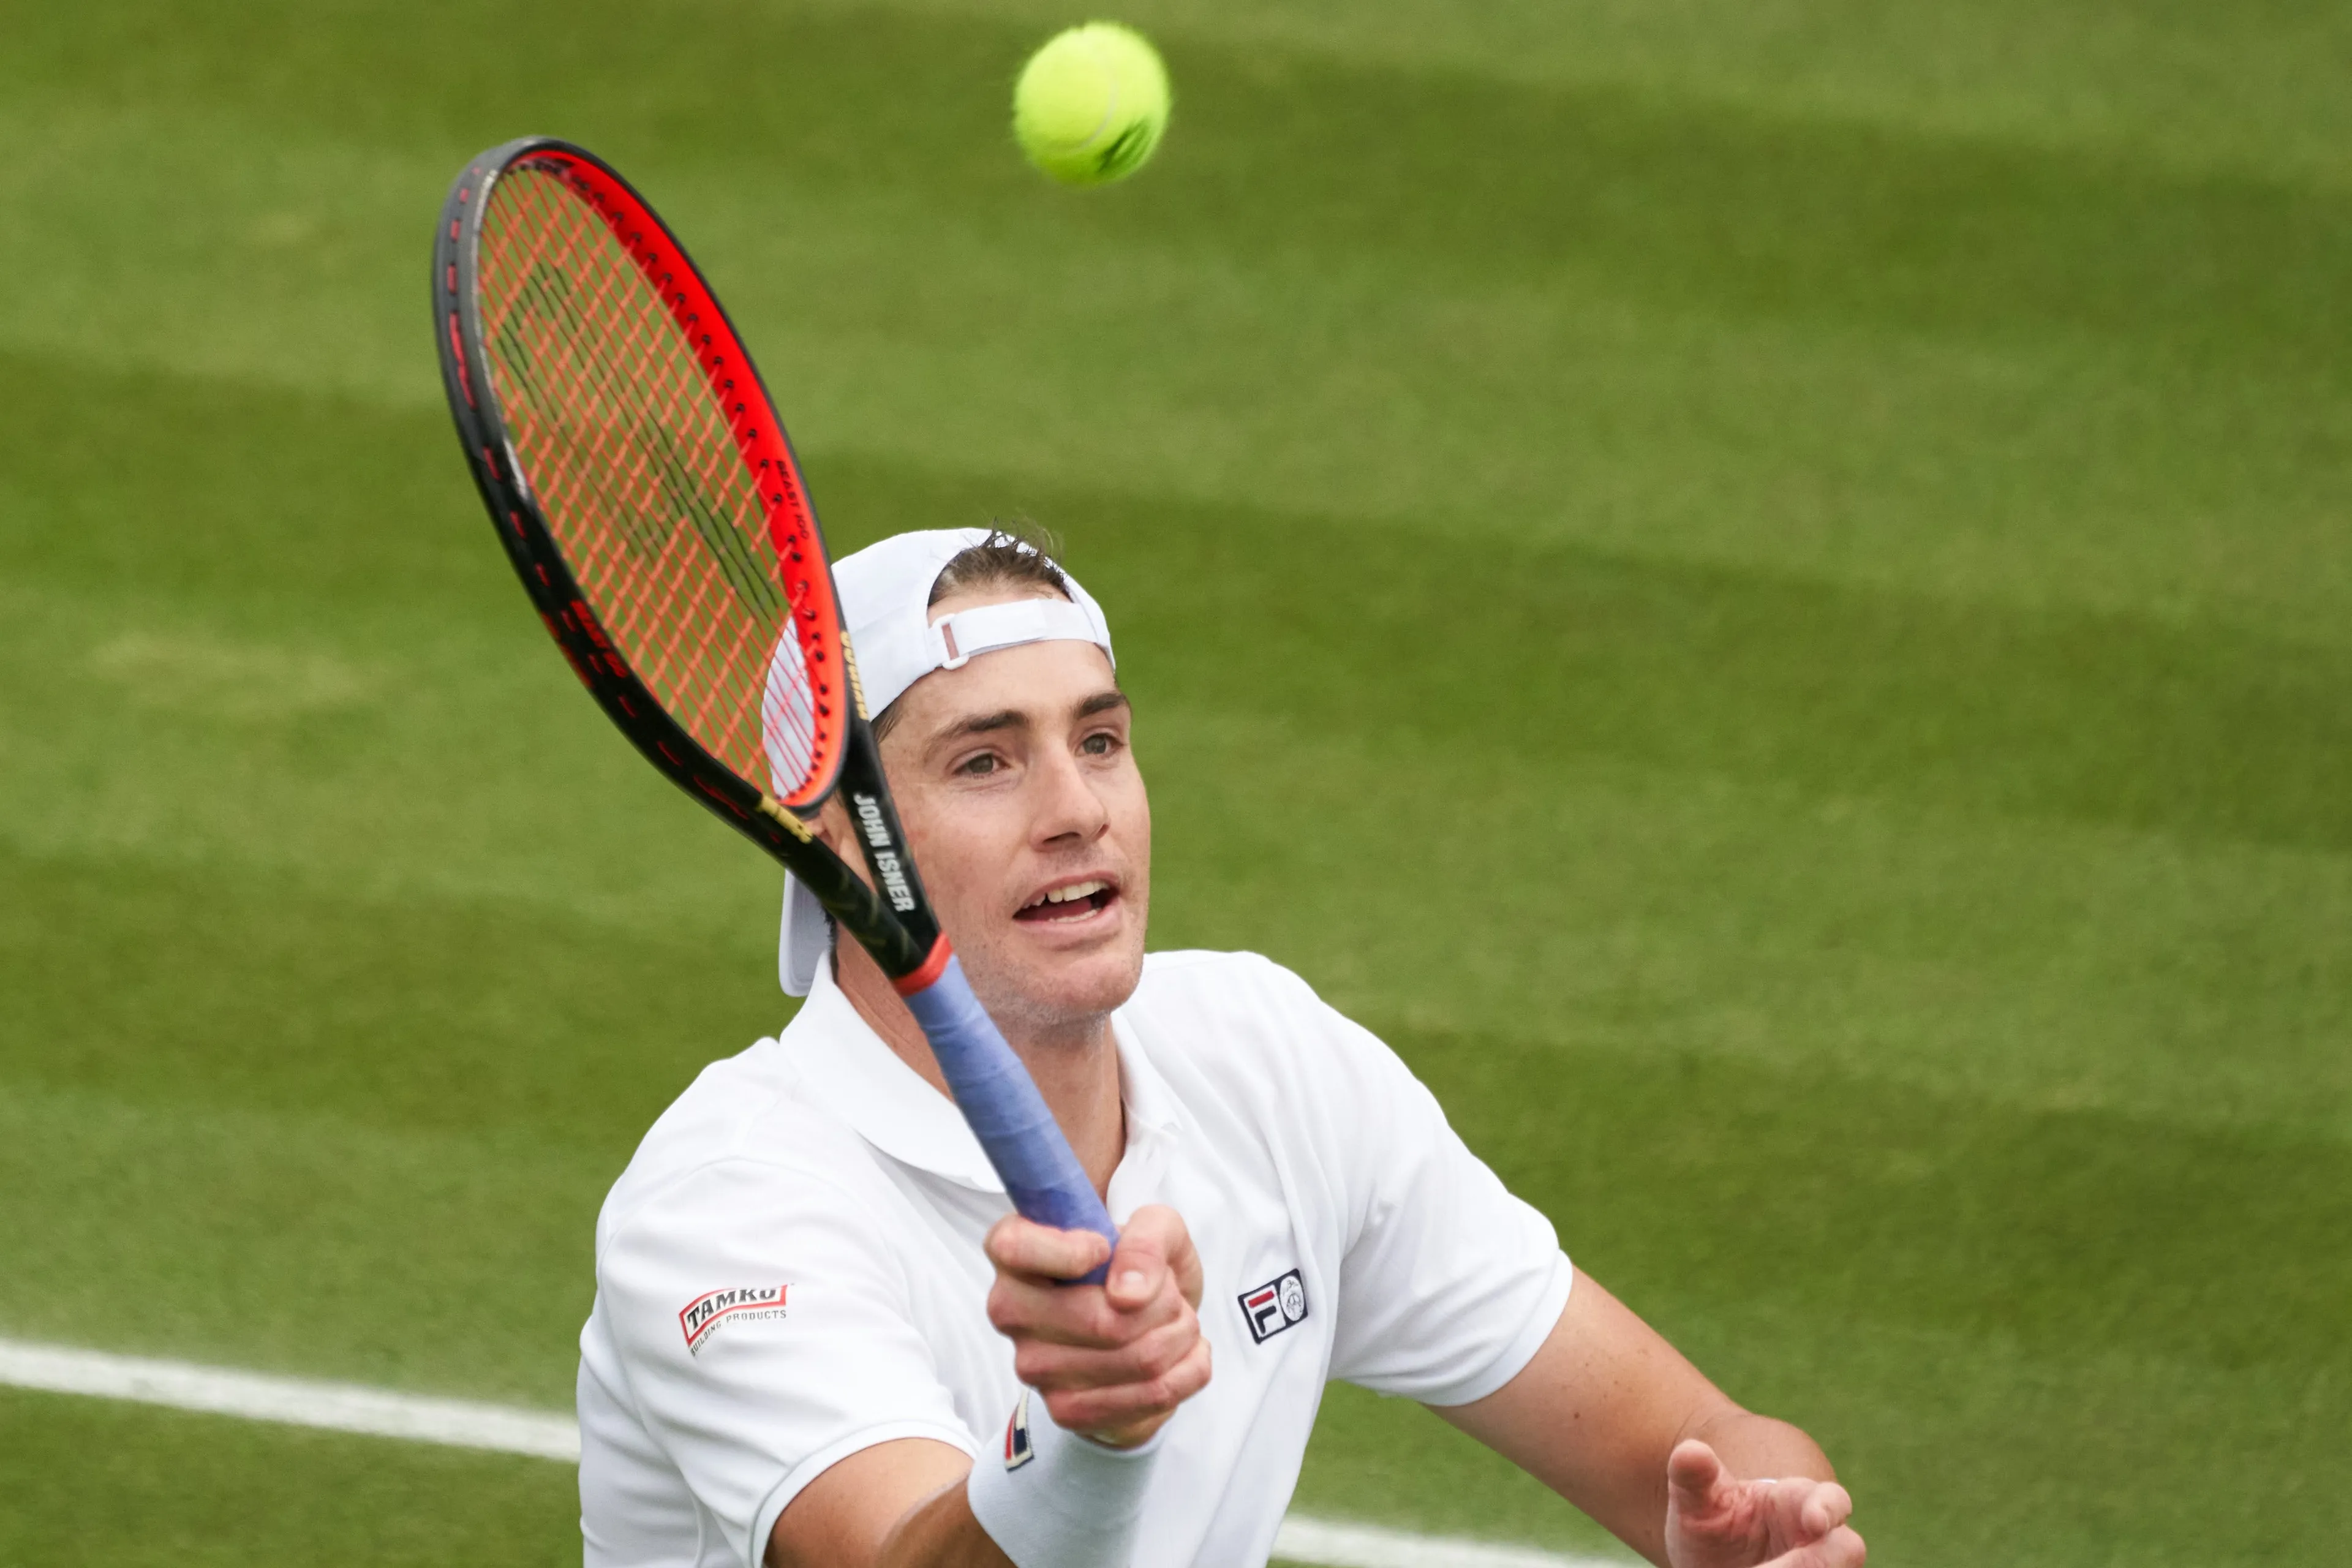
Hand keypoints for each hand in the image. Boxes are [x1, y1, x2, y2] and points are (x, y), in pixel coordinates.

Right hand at [983, 1204, 1211, 1447]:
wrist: (1143, 1326)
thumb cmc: (1137, 1266)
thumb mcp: (1154, 1227)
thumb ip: (1145, 1239)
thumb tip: (1128, 1295)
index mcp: (1013, 1251)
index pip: (1014, 1247)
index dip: (1068, 1250)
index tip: (1105, 1247)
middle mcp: (1010, 1310)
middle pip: (1104, 1321)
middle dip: (1164, 1303)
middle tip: (1171, 1294)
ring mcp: (1033, 1366)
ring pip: (1138, 1359)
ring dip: (1181, 1335)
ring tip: (1180, 1321)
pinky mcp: (1065, 1409)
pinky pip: (1152, 1395)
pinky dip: (1189, 1369)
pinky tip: (1185, 1351)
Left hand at [1665, 1440, 1864, 1567]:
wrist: (1713, 1556)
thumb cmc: (1712, 1517)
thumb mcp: (1695, 1498)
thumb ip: (1693, 1475)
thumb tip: (1690, 1451)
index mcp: (1798, 1501)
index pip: (1831, 1499)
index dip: (1828, 1509)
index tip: (1813, 1522)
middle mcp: (1821, 1539)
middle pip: (1844, 1551)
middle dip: (1814, 1564)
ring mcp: (1821, 1566)